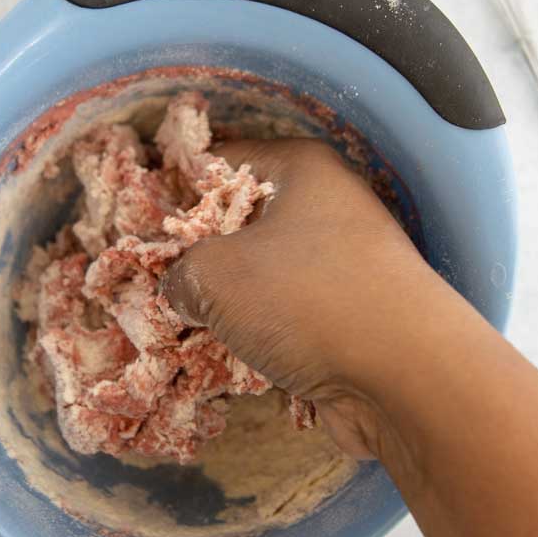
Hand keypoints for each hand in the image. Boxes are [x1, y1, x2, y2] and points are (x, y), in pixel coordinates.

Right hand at [167, 140, 537, 536]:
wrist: (409, 377)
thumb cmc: (308, 300)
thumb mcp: (216, 275)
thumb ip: (178, 271)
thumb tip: (174, 286)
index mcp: (301, 167)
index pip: (216, 159)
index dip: (168, 185)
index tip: (128, 216)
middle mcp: (327, 204)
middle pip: (240, 217)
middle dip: (194, 249)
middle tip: (143, 273)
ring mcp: (344, 261)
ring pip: (263, 270)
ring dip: (225, 296)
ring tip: (176, 316)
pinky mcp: (352, 314)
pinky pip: (287, 312)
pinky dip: (258, 329)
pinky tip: (222, 349)